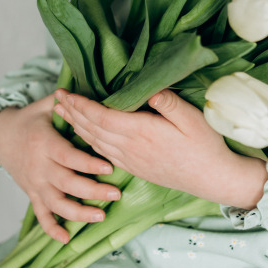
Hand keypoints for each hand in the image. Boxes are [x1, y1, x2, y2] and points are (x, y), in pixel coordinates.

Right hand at [0, 97, 121, 242]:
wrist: (1, 137)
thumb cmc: (31, 119)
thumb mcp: (45, 106)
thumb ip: (65, 102)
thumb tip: (86, 91)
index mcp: (44, 144)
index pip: (68, 157)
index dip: (87, 164)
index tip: (109, 168)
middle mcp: (39, 166)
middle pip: (66, 183)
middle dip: (92, 191)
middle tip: (116, 194)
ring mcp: (34, 183)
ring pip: (56, 204)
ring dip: (78, 213)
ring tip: (101, 217)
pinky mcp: (31, 194)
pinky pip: (40, 215)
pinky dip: (52, 229)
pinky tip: (68, 239)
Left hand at [54, 88, 267, 208]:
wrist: (211, 178)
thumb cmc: (205, 145)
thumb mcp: (192, 118)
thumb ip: (169, 103)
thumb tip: (150, 89)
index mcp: (142, 132)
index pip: (103, 117)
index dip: (82, 105)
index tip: (66, 93)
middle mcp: (130, 148)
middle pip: (93, 129)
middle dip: (72, 113)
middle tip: (55, 98)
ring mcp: (131, 160)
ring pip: (95, 142)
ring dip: (77, 127)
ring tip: (63, 113)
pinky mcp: (134, 168)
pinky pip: (104, 154)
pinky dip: (89, 141)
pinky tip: (84, 135)